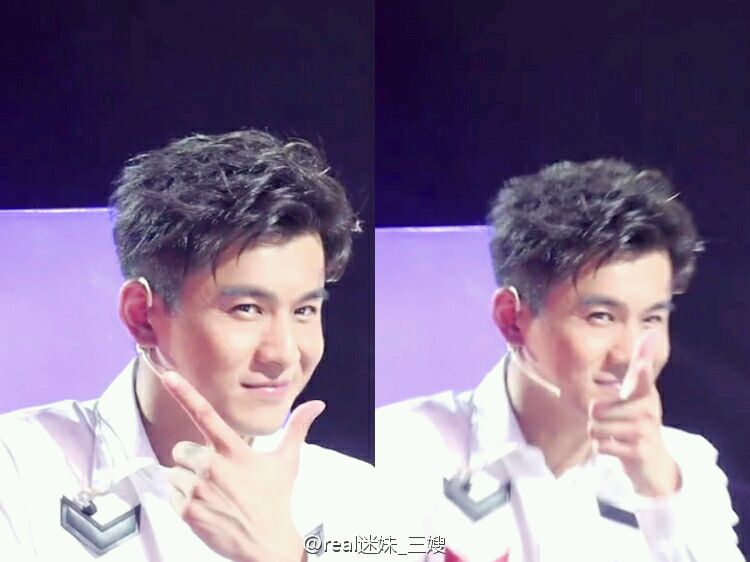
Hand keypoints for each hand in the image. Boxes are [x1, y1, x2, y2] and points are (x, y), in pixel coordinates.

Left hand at [160, 370, 322, 561]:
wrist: (266, 543)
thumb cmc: (276, 499)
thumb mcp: (288, 461)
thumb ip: (298, 428)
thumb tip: (318, 404)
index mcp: (234, 450)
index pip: (205, 415)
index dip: (184, 393)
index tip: (168, 374)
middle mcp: (212, 466)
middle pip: (182, 449)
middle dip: (193, 460)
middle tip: (216, 476)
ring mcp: (198, 490)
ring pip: (175, 473)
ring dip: (188, 482)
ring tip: (213, 494)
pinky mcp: (187, 511)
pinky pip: (172, 496)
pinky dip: (184, 502)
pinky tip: (206, 508)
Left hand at [588, 334, 680, 496]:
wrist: (654, 465)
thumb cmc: (639, 426)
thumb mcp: (640, 397)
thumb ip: (638, 370)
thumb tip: (650, 333)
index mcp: (646, 394)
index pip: (643, 376)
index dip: (642, 368)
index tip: (643, 358)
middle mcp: (648, 410)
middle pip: (597, 407)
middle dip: (595, 418)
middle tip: (611, 424)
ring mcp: (644, 431)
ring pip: (595, 427)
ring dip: (597, 434)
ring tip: (613, 436)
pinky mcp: (638, 451)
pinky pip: (601, 445)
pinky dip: (601, 448)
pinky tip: (614, 448)